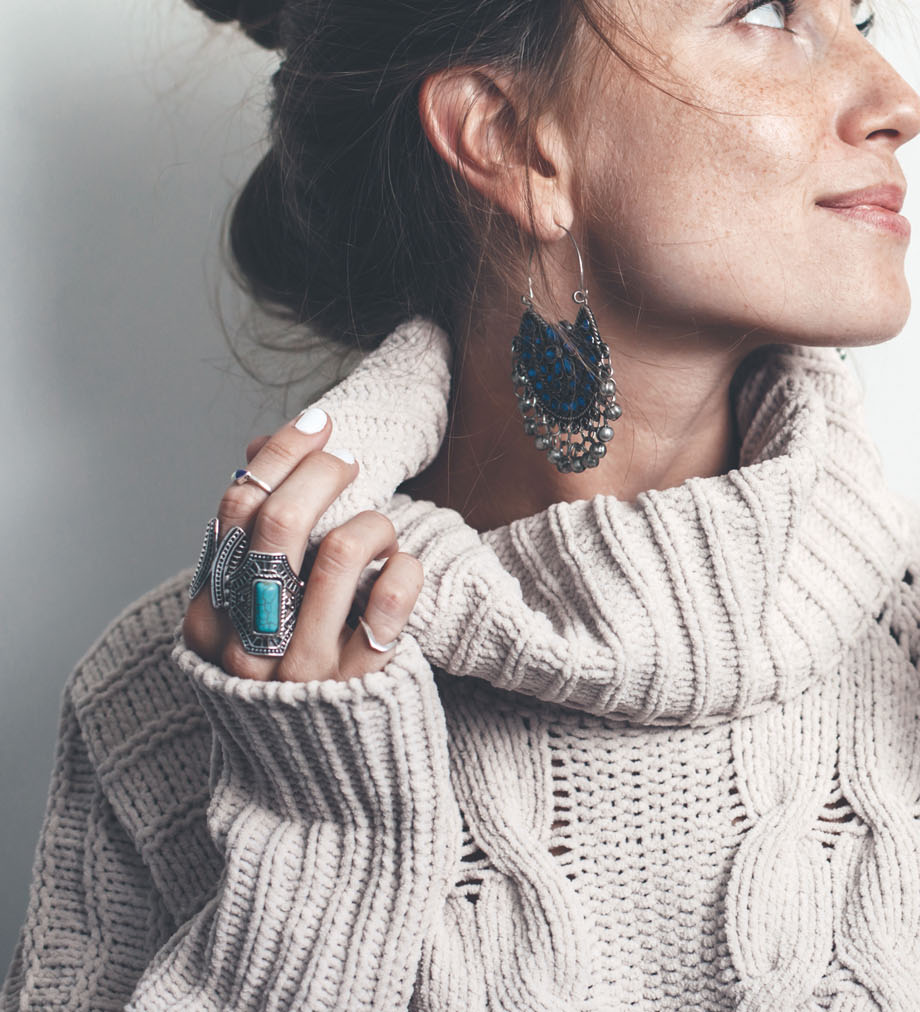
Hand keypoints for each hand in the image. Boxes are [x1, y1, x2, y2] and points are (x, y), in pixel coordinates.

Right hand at [181, 407, 424, 682]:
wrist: (319, 801)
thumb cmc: (290, 692)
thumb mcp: (249, 629)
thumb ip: (251, 557)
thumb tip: (255, 458)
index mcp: (209, 623)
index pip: (233, 514)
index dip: (277, 457)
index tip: (317, 425)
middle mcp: (248, 646)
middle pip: (279, 523)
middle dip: (321, 470)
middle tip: (351, 459)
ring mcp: (304, 669)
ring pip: (337, 554)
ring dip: (371, 524)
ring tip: (382, 530)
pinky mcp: (361, 686)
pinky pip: (389, 603)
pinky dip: (404, 569)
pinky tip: (404, 570)